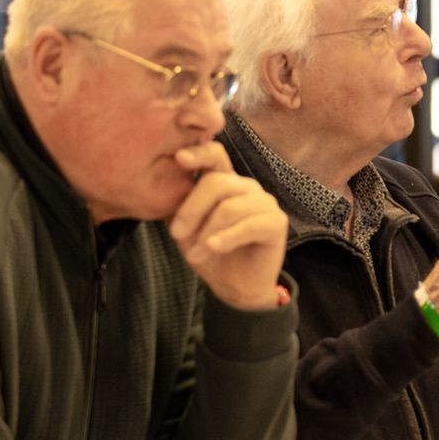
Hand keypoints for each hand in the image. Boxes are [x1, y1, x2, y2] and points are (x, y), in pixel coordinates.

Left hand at [168, 142, 287, 309]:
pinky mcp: (277, 223)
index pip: (215, 155)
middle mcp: (247, 187)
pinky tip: (214, 248)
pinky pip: (249, 225)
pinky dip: (228, 238)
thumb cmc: (210, 252)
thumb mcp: (186, 227)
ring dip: (207, 233)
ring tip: (195, 255)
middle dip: (192, 209)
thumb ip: (178, 204)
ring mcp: (265, 203)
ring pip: (230, 206)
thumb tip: (162, 182)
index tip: (179, 158)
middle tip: (176, 235)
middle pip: (217, 182)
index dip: (199, 152)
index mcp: (226, 181)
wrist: (235, 287)